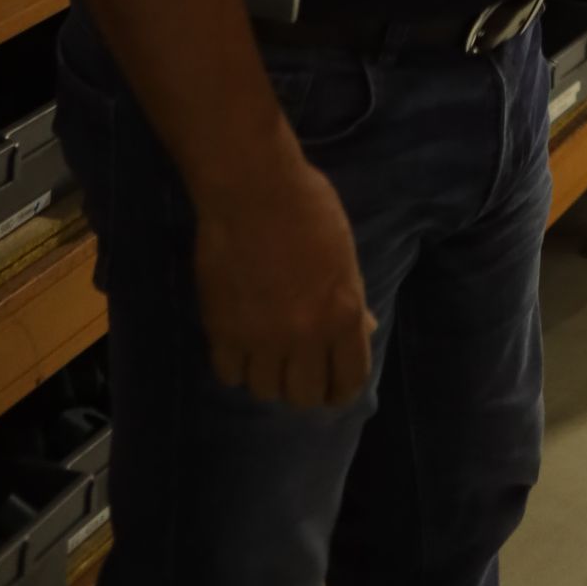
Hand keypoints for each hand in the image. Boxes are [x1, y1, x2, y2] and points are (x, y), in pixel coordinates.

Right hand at [195, 148, 374, 408]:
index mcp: (342, 315)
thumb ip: (352, 298)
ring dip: (268, 376)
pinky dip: (235, 365)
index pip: (348, 382)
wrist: (253, 189)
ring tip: (266, 353)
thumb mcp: (344, 253)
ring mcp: (260, 337)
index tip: (332, 386)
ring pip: (264, 391)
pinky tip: (239, 344)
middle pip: (304, 397)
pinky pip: (229, 375)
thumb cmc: (308, 208)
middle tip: (297, 369)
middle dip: (304, 387)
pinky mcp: (222, 331)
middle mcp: (304, 335)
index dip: (341, 389)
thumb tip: (364, 330)